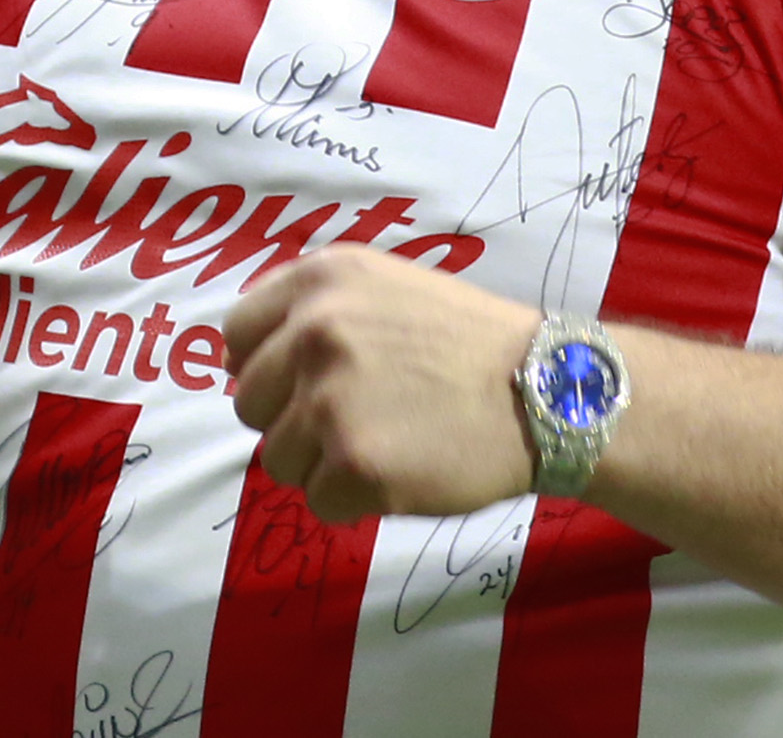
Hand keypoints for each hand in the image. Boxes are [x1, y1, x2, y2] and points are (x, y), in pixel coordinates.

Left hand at [225, 247, 544, 522]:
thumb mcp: (384, 286)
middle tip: (354, 421)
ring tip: (385, 445)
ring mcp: (330, 399)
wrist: (547, 391)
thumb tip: (240, 359)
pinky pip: (319, 501)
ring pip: (278, 459)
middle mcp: (314, 331)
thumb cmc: (467, 343)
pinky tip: (400, 474)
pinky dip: (353, 502)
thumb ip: (312, 308)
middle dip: (292, 422)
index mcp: (319, 280)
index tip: (298, 385)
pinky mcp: (354, 463)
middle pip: (249, 404)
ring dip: (322, 465)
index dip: (264, 367)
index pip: (236, 334)